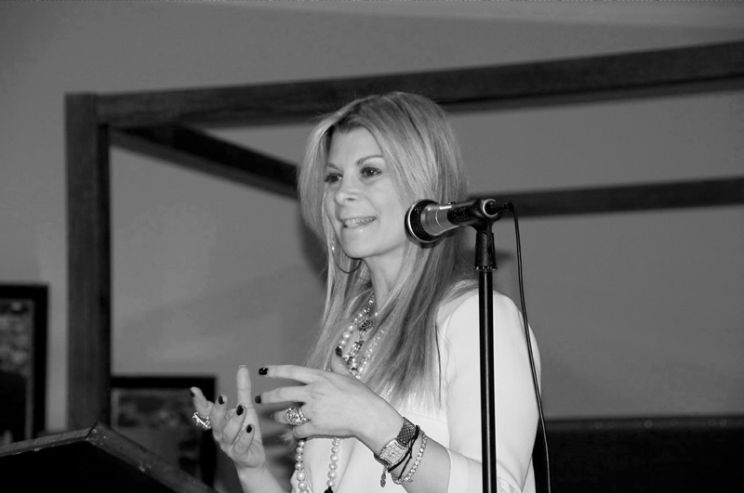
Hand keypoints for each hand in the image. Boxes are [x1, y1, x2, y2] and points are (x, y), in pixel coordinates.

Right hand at [191, 366, 265, 469]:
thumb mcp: (246, 407)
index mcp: (219, 421)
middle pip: (215, 421)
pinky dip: (245, 437)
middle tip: (223, 397)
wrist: (253, 457)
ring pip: (227, 433)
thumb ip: (243, 389)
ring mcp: (229, 445)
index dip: (199, 401)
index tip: (193, 390)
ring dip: (234, 421)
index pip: (205, 410)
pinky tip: (250, 428)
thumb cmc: (246, 430)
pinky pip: (240, 446)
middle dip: (218, 409)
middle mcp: (220, 432)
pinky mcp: (240, 454)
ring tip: (243, 409)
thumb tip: (242, 367)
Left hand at [255, 355, 401, 450]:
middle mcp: (312, 392)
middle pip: (282, 393)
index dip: (275, 370)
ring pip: (287, 414)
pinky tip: (294, 432)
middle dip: (268, 397)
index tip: (262, 370)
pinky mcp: (316, 426)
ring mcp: (313, 410)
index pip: (291, 371)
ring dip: (278, 416)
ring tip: (275, 416)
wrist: (368, 415)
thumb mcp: (349, 376)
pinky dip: (295, 432)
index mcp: (319, 377)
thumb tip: (335, 353)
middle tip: (260, 399)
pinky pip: (298, 430)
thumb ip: (338, 365)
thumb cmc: (361, 395)